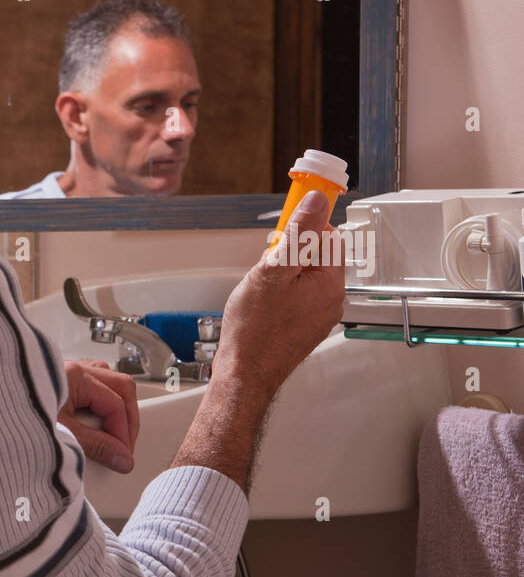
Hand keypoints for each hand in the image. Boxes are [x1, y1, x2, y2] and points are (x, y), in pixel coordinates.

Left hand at [58, 359, 139, 473]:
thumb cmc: (15, 415)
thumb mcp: (60, 433)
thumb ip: (94, 446)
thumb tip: (122, 459)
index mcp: (74, 376)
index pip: (115, 404)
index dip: (123, 433)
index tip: (122, 456)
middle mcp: (72, 369)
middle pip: (120, 387)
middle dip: (127, 418)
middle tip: (125, 445)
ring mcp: (66, 372)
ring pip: (107, 383)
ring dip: (116, 406)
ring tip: (114, 433)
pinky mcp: (57, 382)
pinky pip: (90, 385)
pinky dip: (99, 402)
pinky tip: (95, 418)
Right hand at [214, 189, 345, 399]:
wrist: (244, 374)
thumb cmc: (254, 330)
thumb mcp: (272, 271)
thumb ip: (298, 233)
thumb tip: (316, 202)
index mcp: (331, 284)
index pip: (329, 237)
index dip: (303, 229)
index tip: (283, 232)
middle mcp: (331, 301)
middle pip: (315, 257)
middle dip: (288, 255)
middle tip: (265, 268)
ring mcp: (318, 318)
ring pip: (303, 279)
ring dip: (282, 276)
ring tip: (259, 292)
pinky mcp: (304, 329)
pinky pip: (296, 299)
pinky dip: (279, 296)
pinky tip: (261, 307)